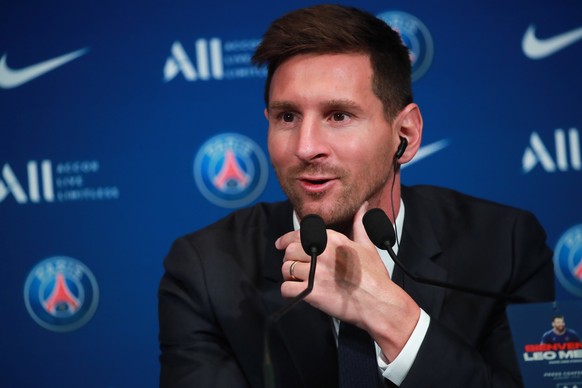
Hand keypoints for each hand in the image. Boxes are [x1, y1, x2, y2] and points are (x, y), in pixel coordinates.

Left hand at [276, 202, 419, 360]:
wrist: (380, 303)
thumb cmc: (375, 276)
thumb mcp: (367, 246)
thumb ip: (359, 224)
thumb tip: (362, 207)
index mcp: (332, 240)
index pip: (299, 234)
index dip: (286, 240)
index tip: (281, 244)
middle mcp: (322, 253)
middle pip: (289, 251)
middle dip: (289, 259)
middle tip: (295, 267)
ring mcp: (316, 273)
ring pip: (286, 269)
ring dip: (288, 276)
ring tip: (297, 280)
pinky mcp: (313, 292)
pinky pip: (287, 289)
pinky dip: (288, 291)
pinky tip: (297, 291)